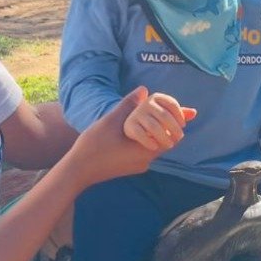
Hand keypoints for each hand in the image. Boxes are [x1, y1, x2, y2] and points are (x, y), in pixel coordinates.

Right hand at [69, 88, 187, 185]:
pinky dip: (145, 142)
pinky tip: (135, 133)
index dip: (174, 123)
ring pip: (154, 148)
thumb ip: (128, 105)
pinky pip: (143, 153)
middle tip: (172, 116)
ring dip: (155, 135)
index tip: (181, 114)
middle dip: (167, 129)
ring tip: (153, 121)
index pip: (170, 136)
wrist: (78, 170)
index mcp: (145, 150)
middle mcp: (145, 162)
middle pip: (165, 143)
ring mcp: (138, 167)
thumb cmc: (94, 146)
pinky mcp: (130, 168)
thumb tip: (144, 90)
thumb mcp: (111, 121)